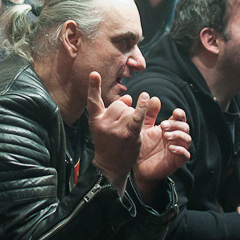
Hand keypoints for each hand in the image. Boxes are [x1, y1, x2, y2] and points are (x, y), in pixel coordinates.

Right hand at [87, 72, 147, 194]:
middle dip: (124, 110)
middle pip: (118, 104)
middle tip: (120, 127)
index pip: (93, 101)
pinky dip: (143, 107)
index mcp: (95, 120)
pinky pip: (137, 116)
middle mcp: (104, 123)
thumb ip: (113, 110)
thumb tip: (127, 97)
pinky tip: (146, 97)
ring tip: (126, 133)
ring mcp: (116, 129)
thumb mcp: (104, 127)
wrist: (110, 167)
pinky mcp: (128, 134)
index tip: (94, 73)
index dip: (93, 86)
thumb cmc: (108, 145)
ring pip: (129, 110)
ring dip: (132, 117)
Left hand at [133, 105, 190, 200]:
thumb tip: (154, 98)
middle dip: (176, 125)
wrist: (137, 166)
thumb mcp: (143, 128)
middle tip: (163, 126)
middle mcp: (176, 137)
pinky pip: (185, 155)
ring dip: (178, 136)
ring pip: (187, 140)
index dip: (180, 114)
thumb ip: (149, 114)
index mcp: (170, 128)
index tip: (175, 113)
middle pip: (185, 127)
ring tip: (166, 136)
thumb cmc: (142, 145)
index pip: (180, 118)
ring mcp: (178, 149)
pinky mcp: (177, 161)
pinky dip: (180, 150)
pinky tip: (171, 148)